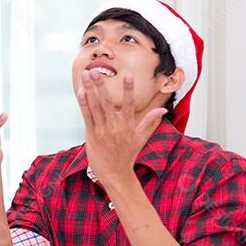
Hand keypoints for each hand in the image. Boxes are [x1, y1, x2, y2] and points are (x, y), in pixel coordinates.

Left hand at [77, 70, 163, 187]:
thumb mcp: (141, 138)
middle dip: (101, 85)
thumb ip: (150, 121)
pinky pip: (87, 117)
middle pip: (108, 102)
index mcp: (128, 126)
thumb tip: (163, 109)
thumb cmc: (127, 156)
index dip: (129, 90)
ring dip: (90, 90)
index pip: (129, 104)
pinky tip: (81, 93)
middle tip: (96, 70)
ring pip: (95, 107)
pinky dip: (84, 105)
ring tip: (86, 76)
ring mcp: (103, 130)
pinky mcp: (92, 135)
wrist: (116, 174)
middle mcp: (115, 126)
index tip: (128, 76)